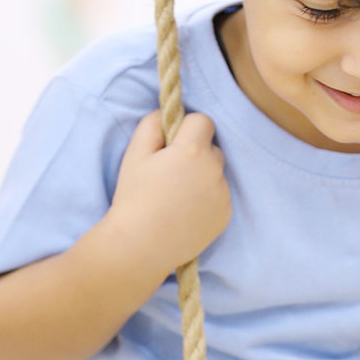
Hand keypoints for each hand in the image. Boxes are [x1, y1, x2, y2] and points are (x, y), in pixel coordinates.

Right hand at [108, 110, 231, 275]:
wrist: (139, 246)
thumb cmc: (133, 197)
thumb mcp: (135, 153)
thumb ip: (152, 124)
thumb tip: (167, 113)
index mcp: (193, 150)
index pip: (203, 121)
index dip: (186, 129)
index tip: (172, 144)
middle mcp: (214, 169)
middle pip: (212, 148)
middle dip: (195, 153)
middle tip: (170, 173)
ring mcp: (223, 193)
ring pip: (216, 173)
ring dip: (203, 176)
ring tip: (176, 196)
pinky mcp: (226, 214)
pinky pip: (220, 196)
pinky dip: (207, 199)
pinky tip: (185, 212)